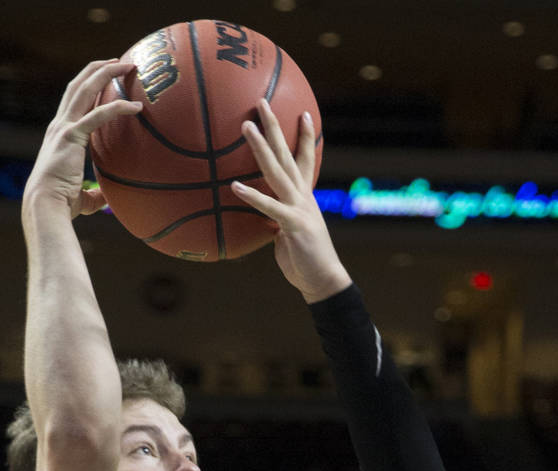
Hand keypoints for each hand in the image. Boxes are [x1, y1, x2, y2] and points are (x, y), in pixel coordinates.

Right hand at [23, 59, 140, 218]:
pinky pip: (98, 116)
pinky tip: (136, 106)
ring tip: (126, 64)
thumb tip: (107, 200)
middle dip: (97, 69)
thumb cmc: (61, 204)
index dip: (88, 84)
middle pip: (77, 85)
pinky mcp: (71, 136)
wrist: (45, 205)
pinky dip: (117, 108)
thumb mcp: (82, 198)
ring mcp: (63, 127)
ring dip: (105, 73)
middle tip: (118, 59)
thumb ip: (95, 195)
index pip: (73, 100)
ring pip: (84, 89)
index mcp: (60, 134)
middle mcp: (59, 125)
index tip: (105, 74)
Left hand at [231, 101, 350, 302]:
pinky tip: (234, 186)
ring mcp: (299, 209)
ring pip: (277, 172)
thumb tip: (262, 216)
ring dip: (261, 148)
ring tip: (245, 127)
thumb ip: (277, 218)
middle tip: (261, 102)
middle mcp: (303, 197)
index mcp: (304, 197)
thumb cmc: (304, 259)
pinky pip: (270, 208)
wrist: (323, 280)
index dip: (305, 137)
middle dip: (275, 127)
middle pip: (288, 155)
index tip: (303, 113)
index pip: (306, 160)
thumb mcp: (289, 232)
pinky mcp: (293, 225)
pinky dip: (253, 197)